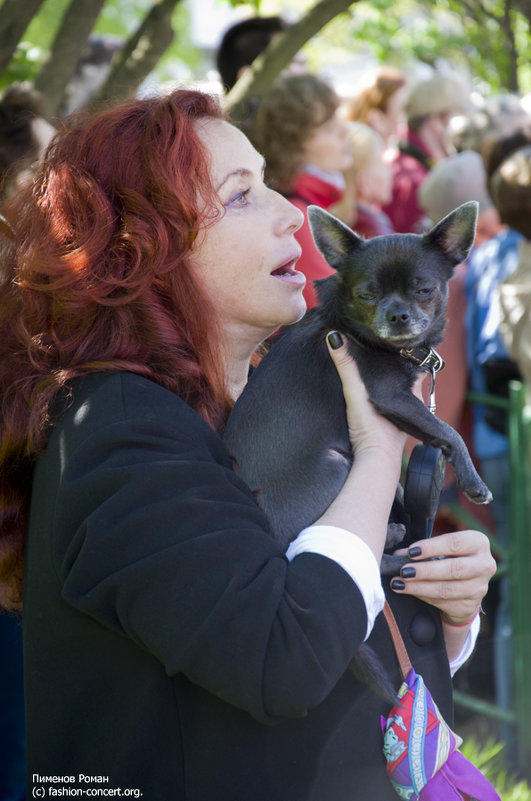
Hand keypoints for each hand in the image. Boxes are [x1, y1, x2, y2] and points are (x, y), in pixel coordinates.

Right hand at [326, 331, 406, 460]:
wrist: (374, 463)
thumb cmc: (372, 429)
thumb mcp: (357, 393)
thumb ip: (347, 367)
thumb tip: (335, 337)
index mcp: (411, 392)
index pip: (412, 365)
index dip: (403, 354)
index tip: (392, 342)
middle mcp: (412, 405)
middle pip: (405, 380)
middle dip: (395, 369)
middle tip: (379, 354)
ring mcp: (404, 419)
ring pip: (400, 395)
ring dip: (391, 387)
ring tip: (375, 372)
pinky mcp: (394, 432)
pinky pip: (393, 410)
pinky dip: (386, 402)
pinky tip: (373, 400)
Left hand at [390, 530, 495, 622]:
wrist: (465, 586)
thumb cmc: (449, 558)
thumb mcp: (441, 548)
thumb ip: (423, 549)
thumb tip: (398, 555)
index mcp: (479, 543)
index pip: (454, 543)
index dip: (431, 548)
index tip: (411, 552)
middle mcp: (484, 565)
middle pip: (453, 569)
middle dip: (425, 571)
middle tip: (404, 571)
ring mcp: (479, 588)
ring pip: (447, 589)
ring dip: (420, 587)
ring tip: (400, 583)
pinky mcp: (470, 606)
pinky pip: (443, 603)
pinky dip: (423, 596)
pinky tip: (409, 591)